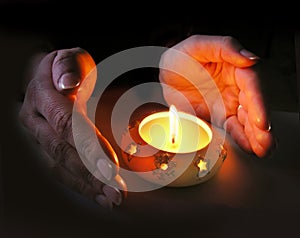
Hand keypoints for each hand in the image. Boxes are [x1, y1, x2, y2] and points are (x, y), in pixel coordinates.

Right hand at [19, 47, 125, 208]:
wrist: (53, 80)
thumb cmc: (67, 69)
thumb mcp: (69, 59)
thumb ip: (68, 66)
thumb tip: (67, 83)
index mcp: (42, 97)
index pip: (65, 125)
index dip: (87, 146)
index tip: (110, 167)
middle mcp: (37, 122)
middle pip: (63, 152)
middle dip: (90, 174)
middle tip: (116, 191)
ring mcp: (40, 139)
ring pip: (61, 167)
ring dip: (88, 185)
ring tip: (111, 198)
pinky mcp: (48, 150)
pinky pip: (62, 172)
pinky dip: (82, 186)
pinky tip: (100, 196)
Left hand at [159, 35, 274, 157]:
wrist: (166, 74)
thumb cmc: (182, 57)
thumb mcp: (198, 45)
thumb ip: (224, 47)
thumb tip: (249, 58)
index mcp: (235, 68)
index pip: (251, 85)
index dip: (258, 103)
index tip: (260, 120)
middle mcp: (236, 87)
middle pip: (253, 106)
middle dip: (260, 126)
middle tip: (265, 142)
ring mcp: (229, 103)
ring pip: (246, 121)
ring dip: (255, 136)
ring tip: (263, 150)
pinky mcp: (219, 116)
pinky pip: (231, 129)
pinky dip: (240, 139)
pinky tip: (249, 148)